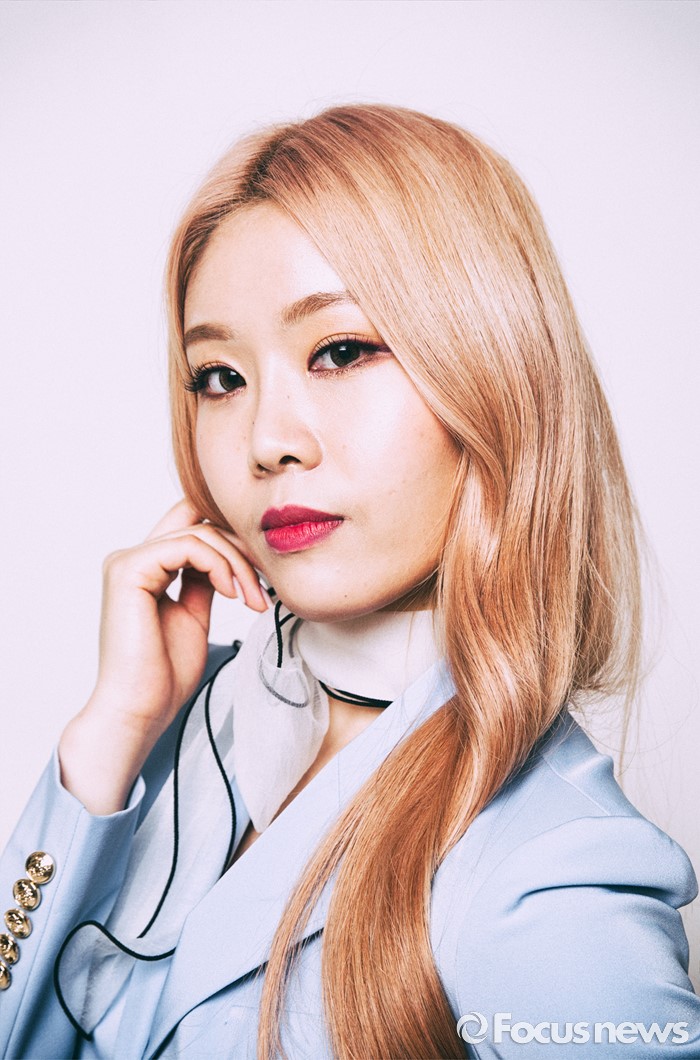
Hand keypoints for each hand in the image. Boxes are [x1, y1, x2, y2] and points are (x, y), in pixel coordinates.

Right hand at [58, 498, 267, 812]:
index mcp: (145, 568)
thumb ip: (203, 581)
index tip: (261, 571)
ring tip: (253, 598)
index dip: (230, 536)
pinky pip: (188, 545)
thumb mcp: (194, 615)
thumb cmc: (164, 675)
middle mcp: (132, 558)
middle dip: (241, 549)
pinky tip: (231, 593)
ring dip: (237, 563)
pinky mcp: (129, 568)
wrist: (141, 709)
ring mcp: (127, 560)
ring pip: (200, 532)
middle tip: (265, 587)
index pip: (190, 522)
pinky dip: (219, 565)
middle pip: (200, 522)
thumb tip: (227, 558)